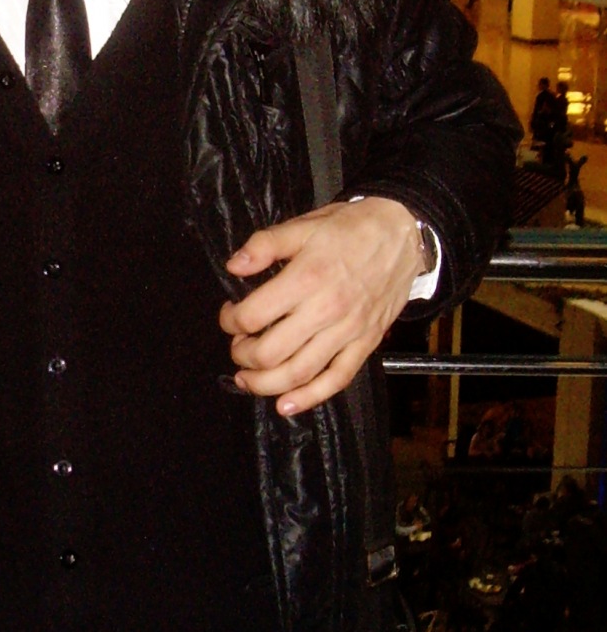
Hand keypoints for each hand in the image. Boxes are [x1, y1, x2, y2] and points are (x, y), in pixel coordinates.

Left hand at [219, 196, 423, 415]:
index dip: (230, 321)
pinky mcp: (366, 344)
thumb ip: (265, 245)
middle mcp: (326, 310)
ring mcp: (348, 332)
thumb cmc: (351, 228)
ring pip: (299, 373)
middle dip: (243, 355)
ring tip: (247, 380)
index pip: (253, 316)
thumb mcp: (304, 226)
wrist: (403, 233)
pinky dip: (309, 398)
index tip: (229, 315)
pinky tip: (286, 405)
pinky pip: (336, 379)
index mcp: (306, 278)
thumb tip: (233, 266)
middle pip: (270, 352)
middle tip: (238, 346)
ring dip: (265, 384)